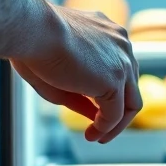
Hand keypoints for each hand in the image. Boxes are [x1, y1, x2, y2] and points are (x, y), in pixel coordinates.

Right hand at [11, 5, 141, 142]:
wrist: (34, 29)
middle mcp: (121, 43)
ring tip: (99, 137)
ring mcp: (122, 61)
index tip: (94, 108)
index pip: (120, 66)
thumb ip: (82, 94)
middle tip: (101, 127)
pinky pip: (115, 113)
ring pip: (130, 102)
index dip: (110, 90)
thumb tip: (97, 117)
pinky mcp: (115, 79)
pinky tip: (92, 135)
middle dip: (118, 110)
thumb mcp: (61, 70)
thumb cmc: (35, 43)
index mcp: (108, 33)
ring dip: (116, 124)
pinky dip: (105, 128)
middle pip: (131, 84)